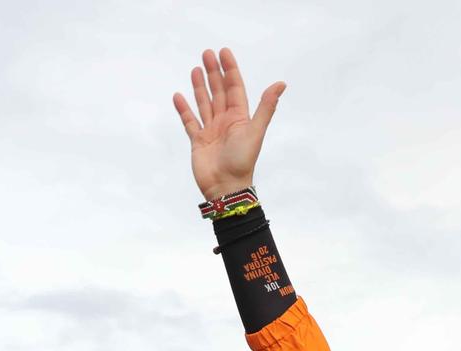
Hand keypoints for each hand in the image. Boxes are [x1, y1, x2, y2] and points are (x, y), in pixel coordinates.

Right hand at [173, 48, 284, 200]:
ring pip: (204, 103)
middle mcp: (225, 122)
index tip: (223, 52)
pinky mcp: (198, 141)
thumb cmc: (242, 161)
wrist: (226, 187)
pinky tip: (179, 96)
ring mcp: (211, 131)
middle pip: (219, 92)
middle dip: (213, 73)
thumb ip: (266, 107)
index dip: (229, 70)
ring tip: (196, 69)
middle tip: (207, 53)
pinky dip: (184, 109)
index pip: (234, 88)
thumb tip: (281, 84)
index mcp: (239, 117)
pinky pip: (190, 121)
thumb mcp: (255, 130)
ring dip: (200, 87)